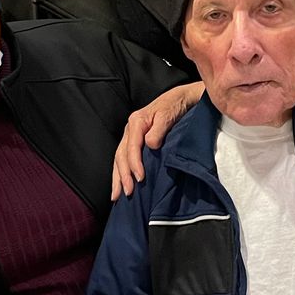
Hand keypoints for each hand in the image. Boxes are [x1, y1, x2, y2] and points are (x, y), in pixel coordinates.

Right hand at [112, 82, 204, 198]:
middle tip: (128, 193)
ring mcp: (130, 136)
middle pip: (122, 155)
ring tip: (117, 196)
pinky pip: (123, 159)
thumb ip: (159, 130)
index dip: (135, 164)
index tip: (140, 178)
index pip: (132, 147)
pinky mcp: (133, 141)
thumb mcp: (168, 115)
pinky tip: (119, 185)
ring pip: (119, 159)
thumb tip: (150, 145)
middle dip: (123, 176)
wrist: (177, 99)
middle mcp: (130, 129)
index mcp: (137, 121)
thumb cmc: (174, 106)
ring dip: (118, 178)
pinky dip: (120, 173)